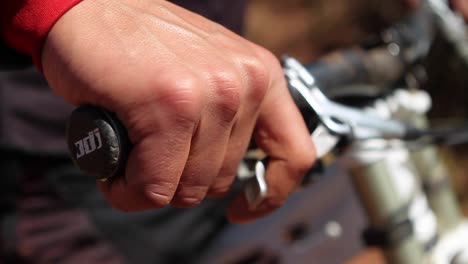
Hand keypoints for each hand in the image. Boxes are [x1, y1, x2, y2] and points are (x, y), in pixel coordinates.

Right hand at [41, 0, 314, 222]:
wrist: (85, 9)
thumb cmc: (139, 47)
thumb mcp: (205, 72)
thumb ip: (228, 116)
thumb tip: (230, 172)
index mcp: (261, 75)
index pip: (295, 154)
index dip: (271, 193)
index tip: (240, 208)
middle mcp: (245, 83)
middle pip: (223, 180)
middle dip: (180, 179)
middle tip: (148, 151)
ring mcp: (212, 94)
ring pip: (188, 189)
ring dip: (151, 183)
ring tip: (129, 150)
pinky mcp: (171, 106)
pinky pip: (154, 187)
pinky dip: (128, 190)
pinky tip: (113, 167)